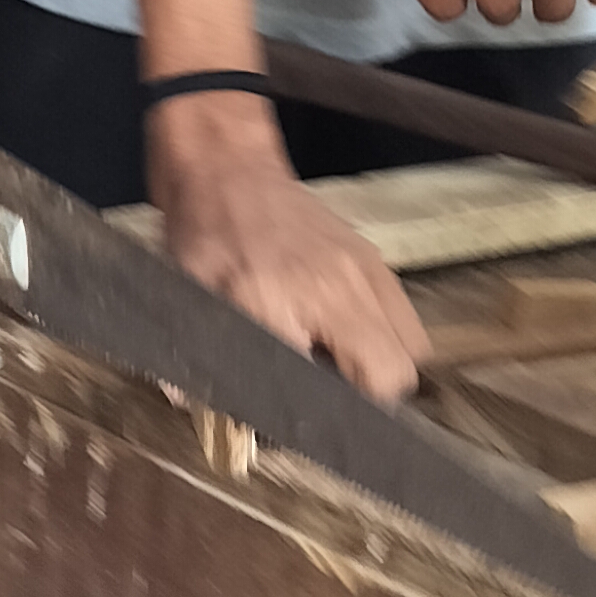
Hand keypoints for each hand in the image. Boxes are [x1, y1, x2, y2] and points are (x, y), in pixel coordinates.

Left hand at [147, 92, 427, 400]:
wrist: (227, 167)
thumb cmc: (203, 234)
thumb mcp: (185, 296)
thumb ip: (191, 356)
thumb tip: (195, 404)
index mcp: (271, 300)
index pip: (325, 385)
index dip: (327, 419)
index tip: (312, 429)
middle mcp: (329, 286)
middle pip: (392, 374)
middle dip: (368, 403)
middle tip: (331, 402)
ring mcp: (360, 269)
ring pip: (410, 350)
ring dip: (384, 372)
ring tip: (344, 371)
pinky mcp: (373, 259)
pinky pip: (407, 319)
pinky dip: (392, 339)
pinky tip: (354, 339)